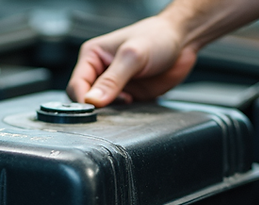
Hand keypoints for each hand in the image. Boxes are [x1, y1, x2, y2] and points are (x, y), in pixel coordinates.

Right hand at [66, 16, 198, 106]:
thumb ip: (112, 80)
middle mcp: (101, 72)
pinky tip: (135, 104)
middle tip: (113, 107)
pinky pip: (120, 112)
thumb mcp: (132, 56)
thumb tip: (93, 100)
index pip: (76, 84)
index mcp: (93, 56)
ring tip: (128, 101)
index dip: (83, 99)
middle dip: (97, 108)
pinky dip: (125, 114)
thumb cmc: (157, 37)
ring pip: (103, 109)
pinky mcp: (130, 96)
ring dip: (112, 112)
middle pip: (86, 100)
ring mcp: (115, 86)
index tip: (95, 109)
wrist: (182, 41)